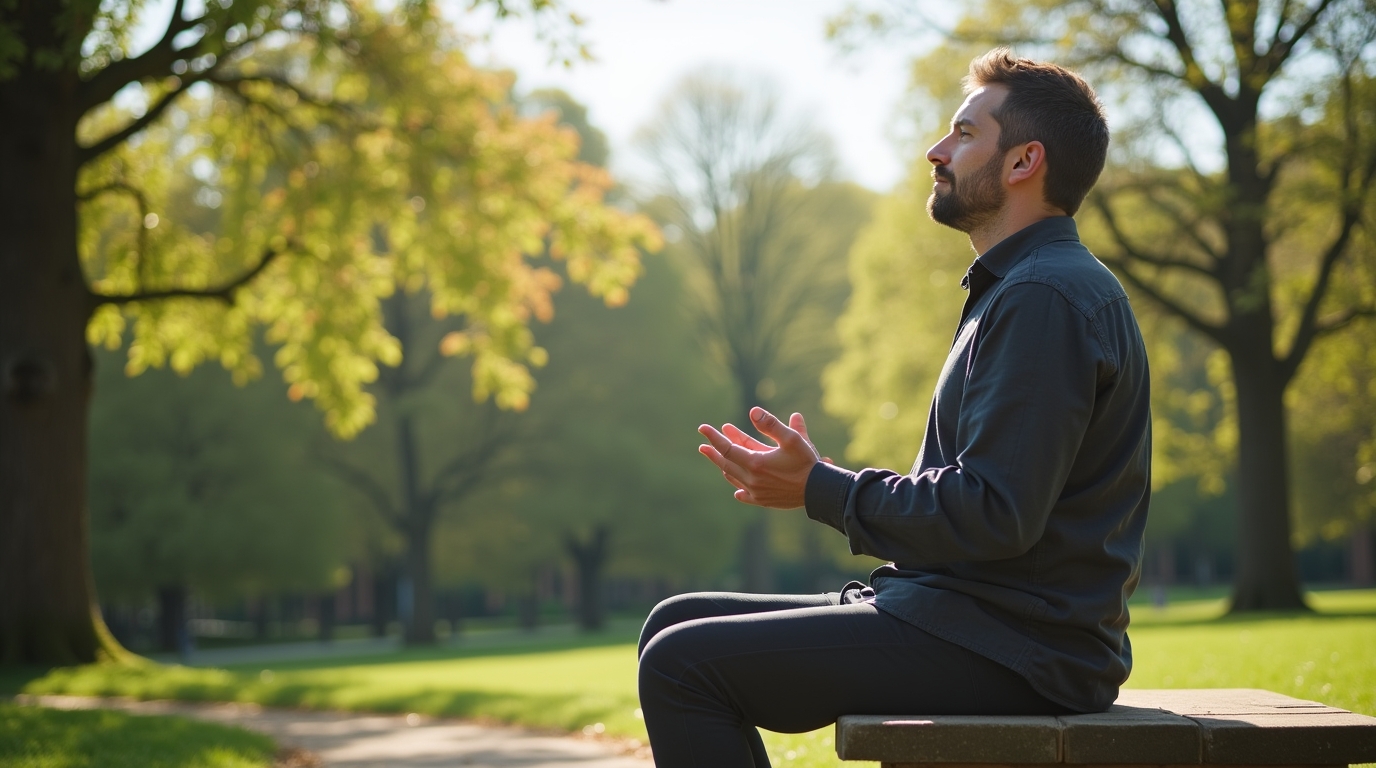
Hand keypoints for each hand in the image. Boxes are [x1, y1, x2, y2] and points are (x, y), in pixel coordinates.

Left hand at [698, 407, 827, 508]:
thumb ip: (771, 425)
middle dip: (714, 452)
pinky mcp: (764, 501)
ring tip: (719, 459)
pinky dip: (739, 490)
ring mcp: (756, 492)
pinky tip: (737, 492)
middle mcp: (752, 479)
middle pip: (726, 463)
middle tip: (702, 445)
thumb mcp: (792, 439)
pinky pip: (746, 496)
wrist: (819, 491)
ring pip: (734, 478)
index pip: (727, 448)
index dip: (714, 437)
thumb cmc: (806, 463)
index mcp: (755, 462)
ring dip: (725, 467)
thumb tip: (753, 411)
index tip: (702, 428)